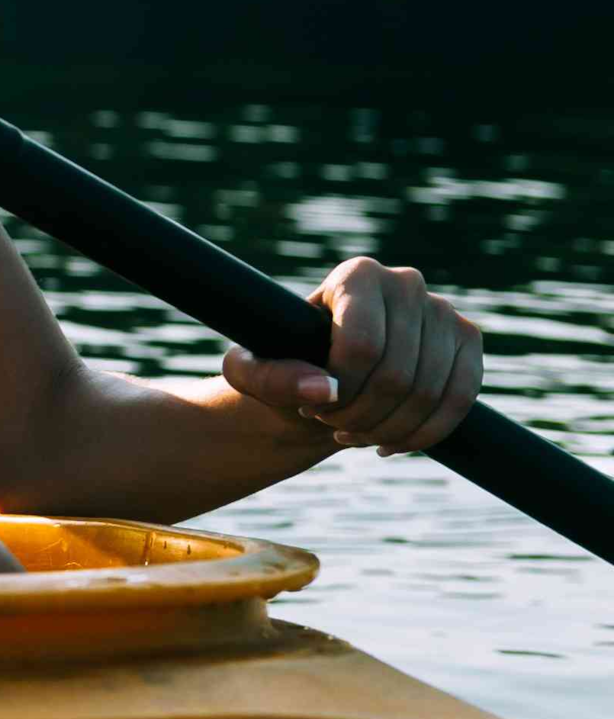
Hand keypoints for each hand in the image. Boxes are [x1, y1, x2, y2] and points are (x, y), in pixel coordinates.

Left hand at [221, 256, 483, 454]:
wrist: (321, 376)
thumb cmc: (282, 365)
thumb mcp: (249, 371)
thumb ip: (268, 377)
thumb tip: (322, 390)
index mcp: (356, 275)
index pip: (363, 345)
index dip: (341, 391)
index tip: (313, 406)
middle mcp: (406, 283)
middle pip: (397, 375)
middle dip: (361, 416)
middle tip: (331, 425)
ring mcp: (444, 311)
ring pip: (429, 393)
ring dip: (388, 430)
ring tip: (354, 434)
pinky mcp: (469, 342)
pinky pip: (461, 400)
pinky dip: (424, 434)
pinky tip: (388, 443)